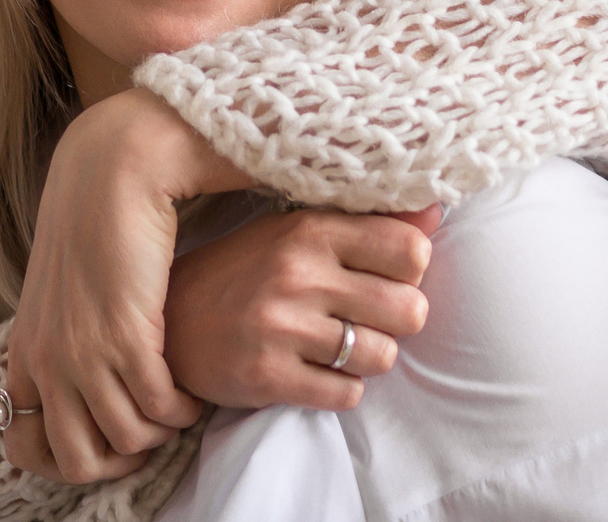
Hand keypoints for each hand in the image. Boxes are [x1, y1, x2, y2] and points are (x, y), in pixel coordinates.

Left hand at [1, 89, 251, 483]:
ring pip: (127, 439)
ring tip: (180, 405)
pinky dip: (182, 408)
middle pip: (78, 460)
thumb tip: (86, 380)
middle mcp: (47, 361)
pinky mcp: (126, 336)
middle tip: (153, 432)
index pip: (26, 447)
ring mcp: (82, 353)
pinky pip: (160, 406)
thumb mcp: (62, 291)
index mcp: (26, 352)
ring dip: (161, 431)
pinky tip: (192, 388)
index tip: (112, 441)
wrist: (113, 167)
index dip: (74, 459)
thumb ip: (66, 335)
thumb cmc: (97, 220)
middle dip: (123, 458)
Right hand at [163, 206, 440, 409]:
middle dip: (398, 319)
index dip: (412, 269)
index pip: (411, 250)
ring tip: (341, 345)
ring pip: (383, 356)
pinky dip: (342, 389)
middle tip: (369, 317)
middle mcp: (299, 275)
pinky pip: (347, 395)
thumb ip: (369, 225)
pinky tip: (318, 371)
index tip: (389, 275)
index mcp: (311, 230)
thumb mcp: (299, 231)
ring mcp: (282, 329)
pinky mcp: (267, 377)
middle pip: (409, 309)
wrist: (170, 322)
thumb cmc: (246, 270)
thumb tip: (437, 213)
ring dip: (370, 357)